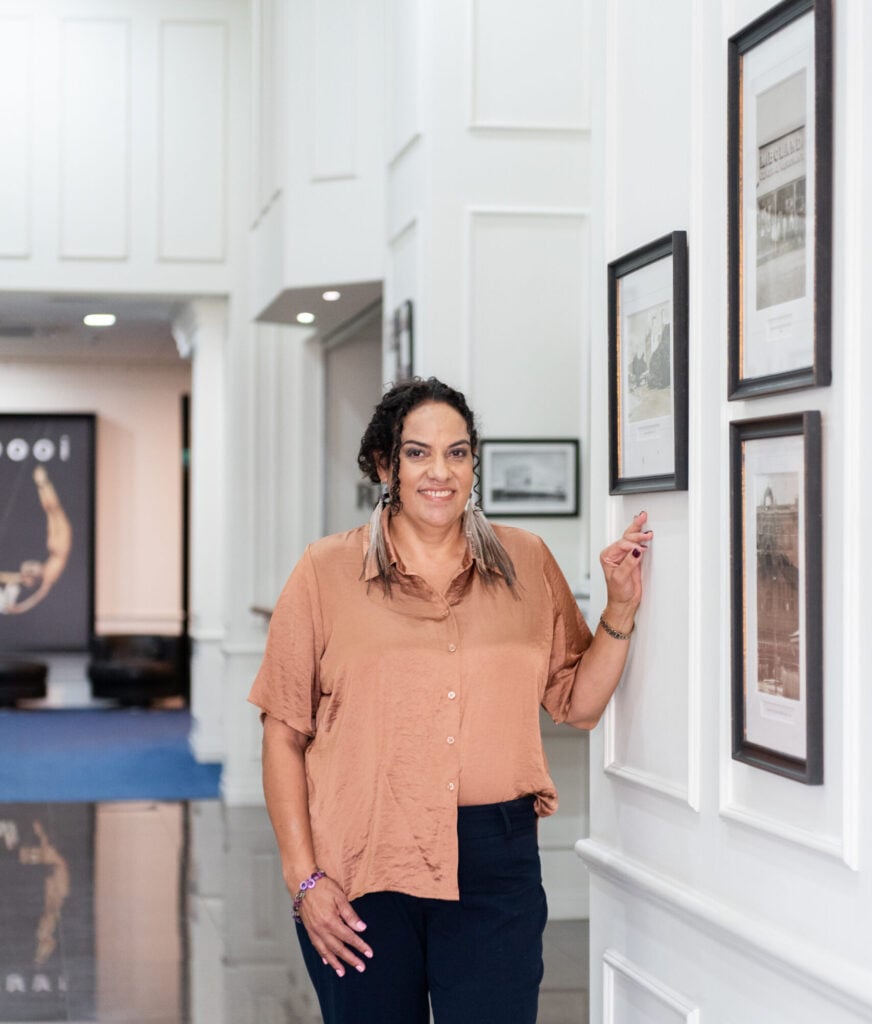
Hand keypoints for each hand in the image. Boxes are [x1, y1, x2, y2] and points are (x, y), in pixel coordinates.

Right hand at [298, 876, 372, 976]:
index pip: (349, 937)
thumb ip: (350, 914)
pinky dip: (322, 955)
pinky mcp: (309, 930)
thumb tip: (362, 928)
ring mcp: (313, 931)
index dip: (360, 946)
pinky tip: (326, 961)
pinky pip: (316, 946)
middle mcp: (321, 929)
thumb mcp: (340, 897)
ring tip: (343, 972)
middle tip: (361, 967)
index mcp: (331, 921)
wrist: (302, 883)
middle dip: (350, 959)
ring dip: (335, 963)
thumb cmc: (323, 887)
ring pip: (326, 951)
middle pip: (338, 948)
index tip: (369, 953)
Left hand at [598, 511, 652, 626]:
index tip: (640, 550)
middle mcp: (615, 554)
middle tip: (645, 526)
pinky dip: (642, 538)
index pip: (621, 544)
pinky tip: (646, 532)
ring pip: (632, 538)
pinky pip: (638, 545)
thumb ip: (628, 563)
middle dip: (636, 530)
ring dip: (639, 530)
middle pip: (626, 537)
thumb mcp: (621, 577)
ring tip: (644, 521)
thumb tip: (636, 550)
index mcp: (607, 556)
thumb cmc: (617, 592)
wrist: (624, 603)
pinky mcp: (633, 559)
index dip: (632, 545)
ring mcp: (625, 555)